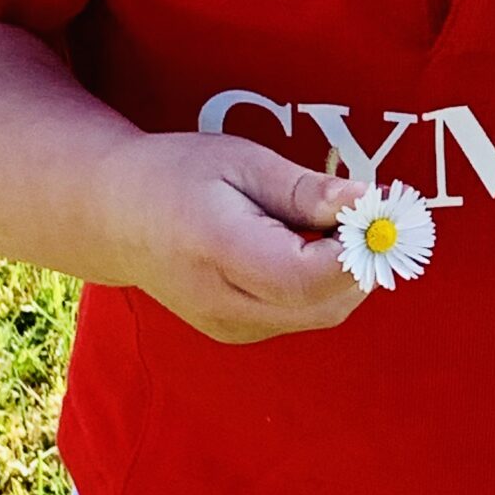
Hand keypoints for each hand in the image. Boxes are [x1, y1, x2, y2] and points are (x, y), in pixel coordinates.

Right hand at [96, 130, 366, 343]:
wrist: (114, 217)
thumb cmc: (175, 175)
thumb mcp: (240, 162)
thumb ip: (304, 190)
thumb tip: (368, 201)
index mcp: (217, 252)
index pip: (308, 277)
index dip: (357, 249)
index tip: (381, 209)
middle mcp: (223, 304)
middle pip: (325, 304)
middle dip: (364, 259)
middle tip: (373, 211)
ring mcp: (230, 327)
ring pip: (322, 313)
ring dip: (348, 273)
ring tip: (341, 223)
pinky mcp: (238, 332)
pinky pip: (304, 315)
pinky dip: (326, 284)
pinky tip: (316, 246)